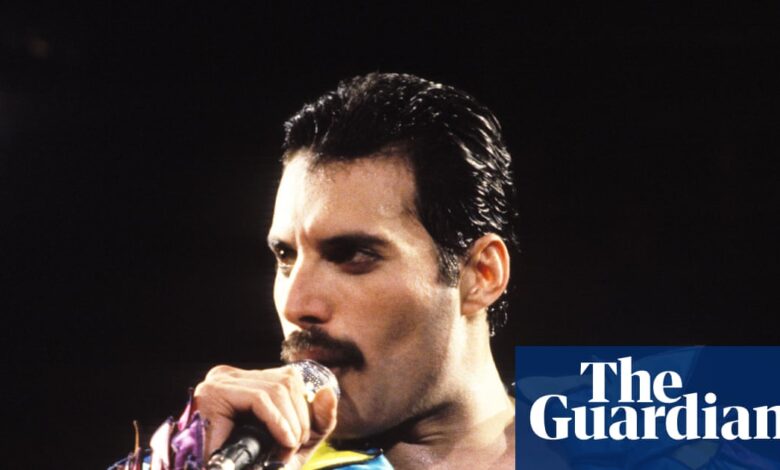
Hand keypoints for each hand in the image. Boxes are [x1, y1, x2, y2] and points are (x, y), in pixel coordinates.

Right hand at [194, 364, 338, 467]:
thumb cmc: (256, 465)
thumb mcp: (295, 443)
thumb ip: (318, 420)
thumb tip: (328, 390)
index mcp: (246, 381)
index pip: (288, 378)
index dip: (304, 407)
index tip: (301, 439)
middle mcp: (230, 376)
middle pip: (286, 380)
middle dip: (299, 417)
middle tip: (293, 448)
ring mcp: (220, 381)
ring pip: (276, 388)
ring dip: (290, 422)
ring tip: (287, 447)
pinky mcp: (214, 393)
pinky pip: (259, 398)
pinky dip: (278, 421)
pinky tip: (283, 440)